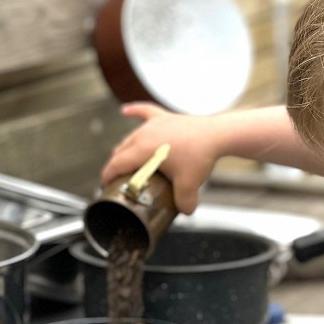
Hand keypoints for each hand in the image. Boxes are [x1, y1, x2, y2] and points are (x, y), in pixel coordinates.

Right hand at [102, 103, 221, 213]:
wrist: (217, 135)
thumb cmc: (200, 156)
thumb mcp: (188, 186)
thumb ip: (184, 203)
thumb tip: (185, 212)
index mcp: (142, 151)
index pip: (116, 164)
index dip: (108, 176)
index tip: (106, 185)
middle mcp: (143, 135)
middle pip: (121, 150)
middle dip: (117, 165)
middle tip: (122, 178)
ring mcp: (154, 124)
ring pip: (131, 136)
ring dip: (126, 148)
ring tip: (125, 158)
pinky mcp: (166, 118)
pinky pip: (145, 112)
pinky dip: (134, 112)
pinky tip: (126, 111)